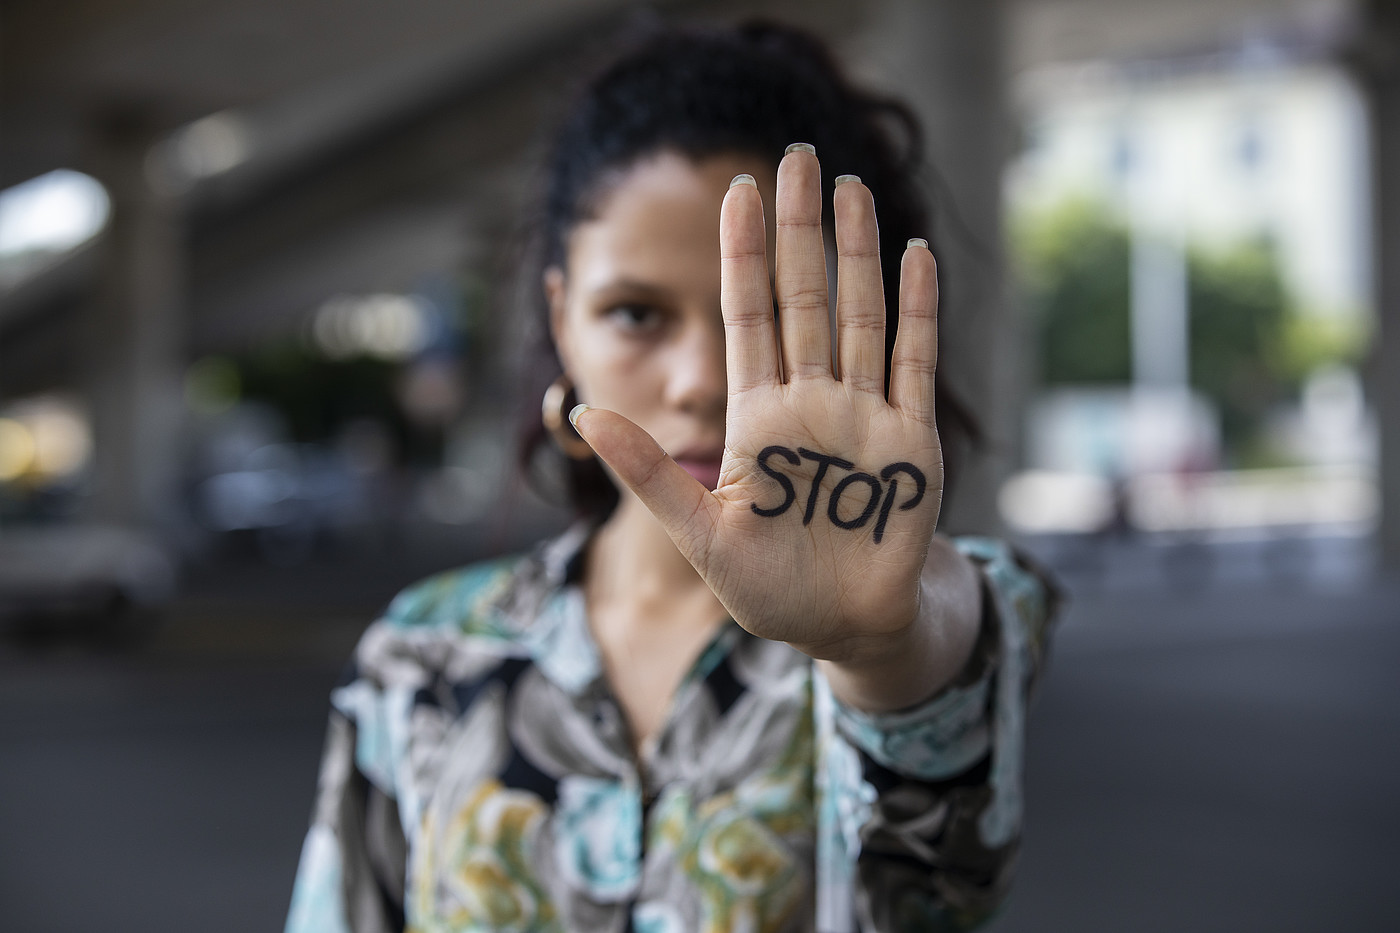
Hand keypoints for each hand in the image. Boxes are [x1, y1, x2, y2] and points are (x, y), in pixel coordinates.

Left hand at [571, 147, 943, 663]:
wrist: (842, 627)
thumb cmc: (767, 588)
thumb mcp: (699, 533)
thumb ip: (648, 474)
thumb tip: (582, 414)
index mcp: (756, 417)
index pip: (748, 315)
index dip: (744, 254)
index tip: (738, 190)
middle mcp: (810, 401)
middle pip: (805, 297)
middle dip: (801, 229)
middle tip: (799, 157)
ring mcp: (862, 414)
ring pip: (860, 314)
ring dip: (857, 252)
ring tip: (851, 187)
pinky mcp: (911, 440)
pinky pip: (914, 362)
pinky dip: (919, 311)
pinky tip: (916, 256)